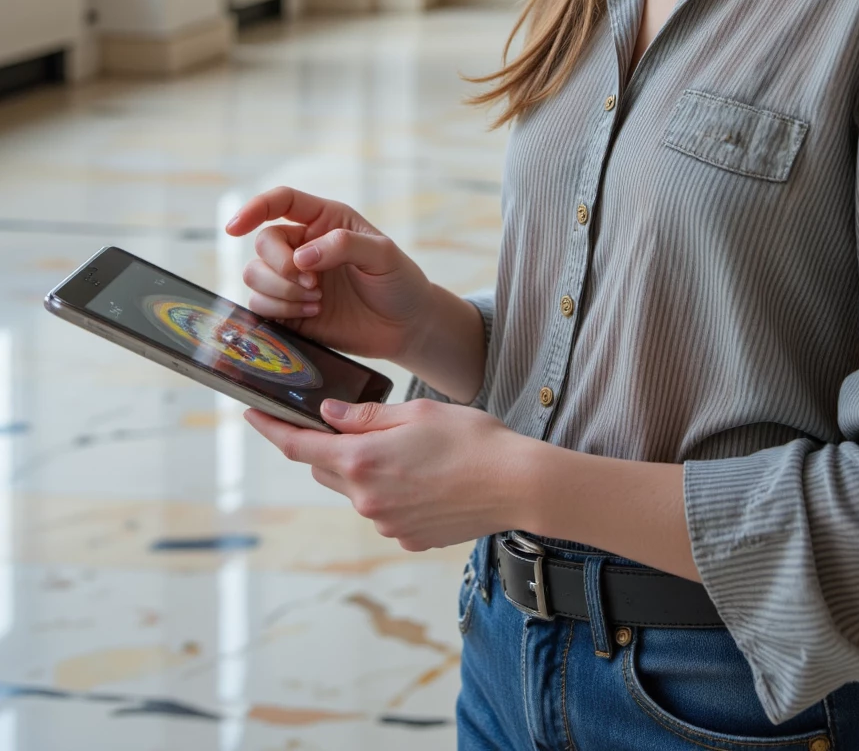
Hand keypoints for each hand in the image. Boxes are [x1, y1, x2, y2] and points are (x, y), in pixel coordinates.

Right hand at [227, 186, 432, 364]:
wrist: (406, 326)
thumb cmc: (399, 281)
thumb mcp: (383, 255)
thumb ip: (343, 245)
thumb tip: (301, 257)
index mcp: (325, 221)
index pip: (281, 202)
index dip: (255, 208)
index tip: (235, 227)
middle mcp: (304, 246)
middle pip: (263, 243)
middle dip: (280, 266)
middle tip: (313, 284)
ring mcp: (294, 279)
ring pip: (255, 275)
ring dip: (281, 290)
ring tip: (316, 301)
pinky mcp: (290, 310)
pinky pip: (260, 306)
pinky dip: (280, 310)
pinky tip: (312, 314)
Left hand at [243, 397, 531, 549]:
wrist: (516, 484)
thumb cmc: (472, 440)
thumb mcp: (417, 412)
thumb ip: (367, 416)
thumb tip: (329, 415)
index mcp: (362, 462)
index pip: (299, 447)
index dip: (270, 428)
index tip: (250, 412)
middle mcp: (366, 499)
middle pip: (326, 469)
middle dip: (330, 446)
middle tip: (350, 423)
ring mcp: (386, 524)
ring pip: (357, 490)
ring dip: (366, 470)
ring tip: (410, 450)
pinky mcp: (407, 538)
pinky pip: (384, 510)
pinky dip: (392, 491)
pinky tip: (425, 477)